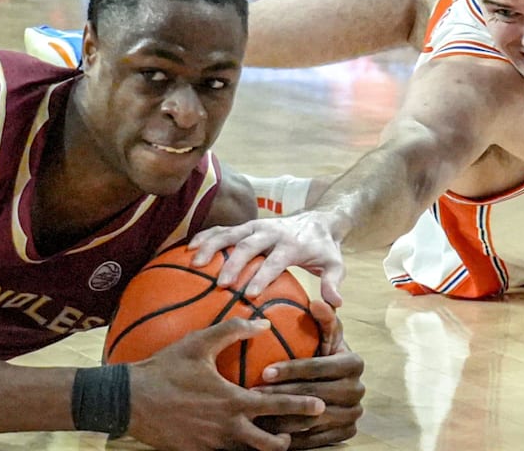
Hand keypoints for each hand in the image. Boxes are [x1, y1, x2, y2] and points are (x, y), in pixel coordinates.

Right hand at [127, 318, 324, 450]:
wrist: (128, 400)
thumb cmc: (165, 368)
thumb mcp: (198, 343)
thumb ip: (233, 330)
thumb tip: (262, 322)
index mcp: (232, 401)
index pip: (277, 408)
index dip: (302, 407)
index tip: (320, 406)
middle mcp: (226, 428)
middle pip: (270, 444)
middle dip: (288, 439)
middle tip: (300, 430)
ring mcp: (212, 444)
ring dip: (264, 445)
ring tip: (274, 436)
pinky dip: (238, 448)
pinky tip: (238, 437)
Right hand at [189, 211, 346, 306]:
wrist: (318, 220)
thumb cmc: (323, 249)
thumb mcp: (335, 264)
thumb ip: (333, 283)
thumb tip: (334, 304)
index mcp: (291, 244)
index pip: (275, 260)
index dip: (263, 276)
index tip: (250, 294)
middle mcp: (271, 232)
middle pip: (249, 245)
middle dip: (234, 263)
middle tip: (221, 284)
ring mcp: (256, 226)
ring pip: (231, 233)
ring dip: (212, 246)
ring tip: (195, 262)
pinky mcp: (246, 225)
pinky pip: (223, 229)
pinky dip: (206, 236)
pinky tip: (188, 249)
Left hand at [254, 301, 364, 448]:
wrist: (332, 384)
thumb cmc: (320, 352)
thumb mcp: (323, 333)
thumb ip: (322, 318)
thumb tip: (318, 302)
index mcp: (354, 363)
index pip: (319, 367)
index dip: (291, 369)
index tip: (265, 371)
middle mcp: (358, 390)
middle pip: (315, 394)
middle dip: (282, 394)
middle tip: (254, 393)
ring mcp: (353, 414)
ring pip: (313, 419)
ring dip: (282, 417)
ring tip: (256, 412)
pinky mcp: (347, 433)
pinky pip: (316, 439)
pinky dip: (292, 436)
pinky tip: (269, 430)